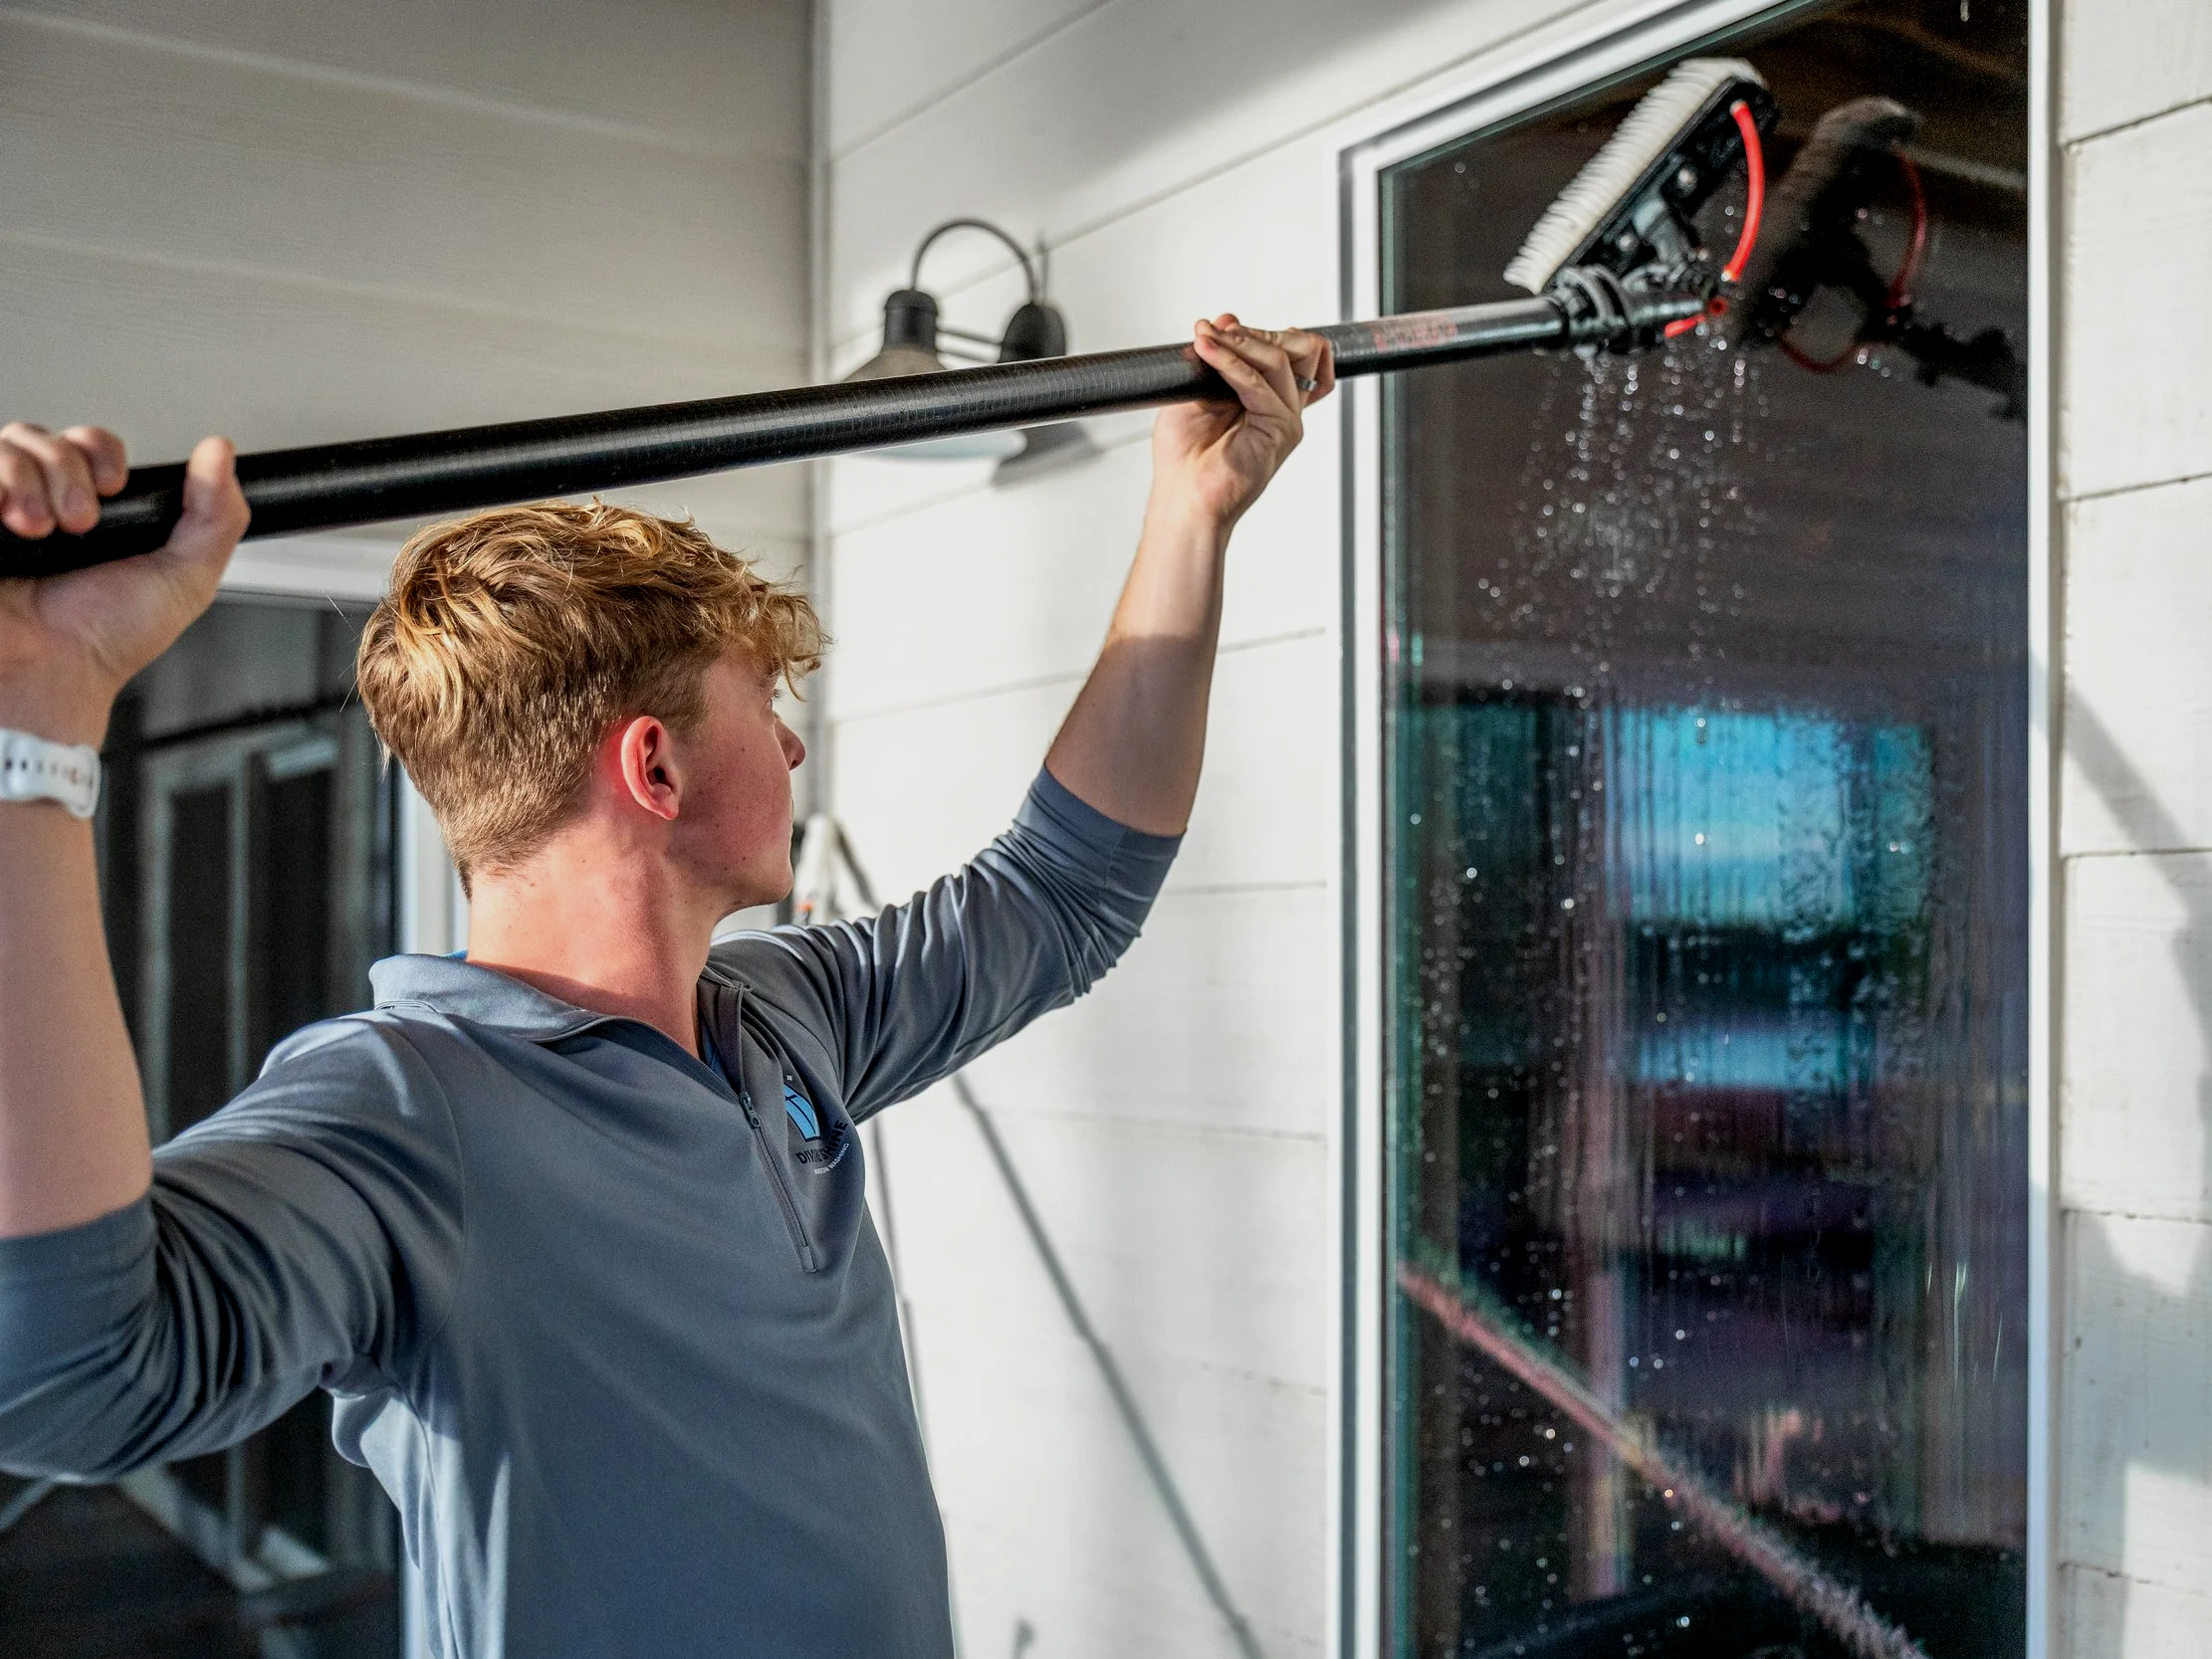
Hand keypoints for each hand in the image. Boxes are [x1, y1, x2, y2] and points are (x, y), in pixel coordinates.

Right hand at [0, 426, 247, 745]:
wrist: (55, 673)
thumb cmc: (110, 639)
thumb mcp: (186, 577)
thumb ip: (216, 515)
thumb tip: (221, 453)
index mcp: (94, 510)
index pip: (89, 444)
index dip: (102, 452)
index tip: (115, 487)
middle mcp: (42, 504)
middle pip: (47, 437)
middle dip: (70, 470)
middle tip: (81, 523)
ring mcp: (1, 511)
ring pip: (9, 446)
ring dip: (33, 481)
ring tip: (45, 530)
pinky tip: (14, 523)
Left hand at [1151, 314, 1334, 529]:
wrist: (1183, 498)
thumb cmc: (1185, 458)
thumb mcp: (1195, 391)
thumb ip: (1216, 356)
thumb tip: (1226, 319)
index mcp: (1268, 398)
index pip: (1291, 351)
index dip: (1261, 333)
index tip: (1219, 328)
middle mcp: (1283, 407)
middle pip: (1299, 348)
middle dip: (1255, 332)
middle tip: (1215, 332)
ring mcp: (1286, 418)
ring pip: (1279, 359)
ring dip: (1239, 342)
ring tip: (1205, 340)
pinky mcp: (1281, 429)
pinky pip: (1259, 382)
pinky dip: (1230, 362)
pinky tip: (1207, 351)